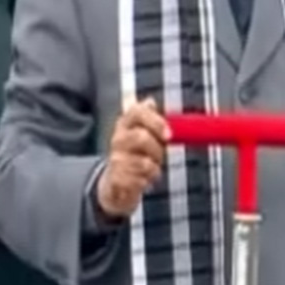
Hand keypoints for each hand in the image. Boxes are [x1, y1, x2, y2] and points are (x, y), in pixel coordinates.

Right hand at [95, 98, 168, 218]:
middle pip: (141, 137)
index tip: (169, 134)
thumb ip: (150, 118)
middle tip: (160, 156)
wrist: (115, 183)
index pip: (137, 111)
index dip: (156, 121)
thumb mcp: (143, 134)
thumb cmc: (135, 154)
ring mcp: (115, 158)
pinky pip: (140, 180)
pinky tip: (143, 179)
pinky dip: (147, 181)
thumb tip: (150, 101)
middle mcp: (118, 138)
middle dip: (158, 150)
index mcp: (126, 123)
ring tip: (150, 168)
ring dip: (154, 168)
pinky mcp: (116, 179)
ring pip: (144, 163)